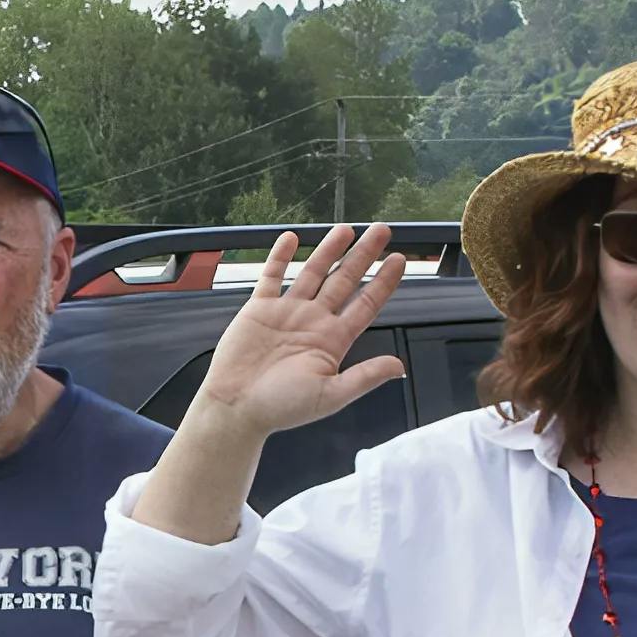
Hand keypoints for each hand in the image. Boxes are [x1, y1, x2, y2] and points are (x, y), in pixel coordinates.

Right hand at [177, 225, 411, 444]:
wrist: (236, 407)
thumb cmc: (281, 407)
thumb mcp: (331, 395)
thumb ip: (365, 377)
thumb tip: (399, 367)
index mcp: (333, 340)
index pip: (365, 304)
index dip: (383, 282)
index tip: (399, 261)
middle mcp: (313, 321)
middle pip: (344, 280)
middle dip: (363, 255)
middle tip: (381, 230)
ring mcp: (286, 313)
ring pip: (313, 273)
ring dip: (329, 250)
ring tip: (345, 229)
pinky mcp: (258, 310)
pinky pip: (271, 277)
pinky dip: (279, 257)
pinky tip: (290, 238)